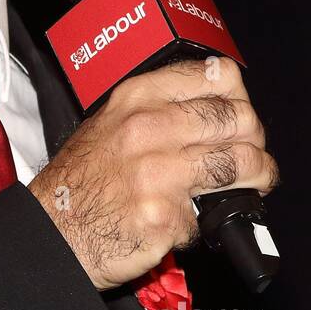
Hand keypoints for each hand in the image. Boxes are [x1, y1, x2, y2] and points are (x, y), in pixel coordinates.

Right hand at [28, 57, 278, 289]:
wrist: (52, 233)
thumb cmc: (79, 182)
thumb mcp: (110, 123)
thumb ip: (159, 110)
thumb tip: (216, 108)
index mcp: (138, 98)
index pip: (216, 76)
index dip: (239, 96)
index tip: (240, 113)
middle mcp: (149, 128)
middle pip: (238, 119)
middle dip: (255, 139)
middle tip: (253, 153)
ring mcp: (159, 173)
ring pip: (242, 163)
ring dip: (258, 174)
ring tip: (255, 181)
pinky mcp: (166, 216)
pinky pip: (211, 214)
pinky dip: (207, 220)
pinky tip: (192, 219)